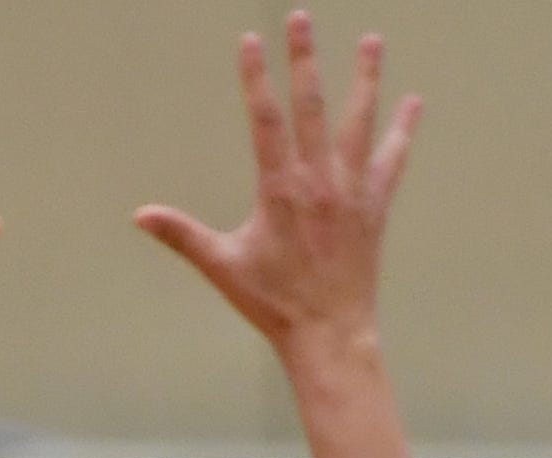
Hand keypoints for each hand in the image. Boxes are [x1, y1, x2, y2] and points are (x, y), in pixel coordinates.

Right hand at [135, 12, 420, 358]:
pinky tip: (412, 101)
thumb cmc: (272, 302)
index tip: (252, 41)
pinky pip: (392, 159)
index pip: (264, 119)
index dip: (256, 77)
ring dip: (366, 79)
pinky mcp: (375, 206)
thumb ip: (182, 234)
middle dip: (305, 59)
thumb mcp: (221, 265)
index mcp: (279, 188)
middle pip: (312, 106)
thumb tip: (140, 215)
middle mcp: (319, 180)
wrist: (329, 331)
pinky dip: (402, 130)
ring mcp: (352, 190)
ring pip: (361, 122)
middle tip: (302, 19)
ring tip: (373, 40)